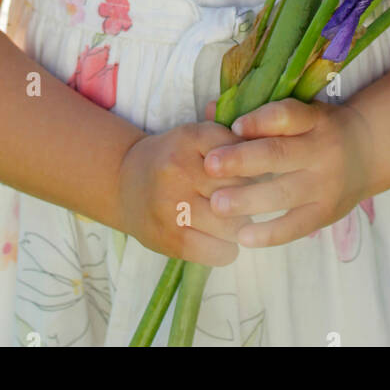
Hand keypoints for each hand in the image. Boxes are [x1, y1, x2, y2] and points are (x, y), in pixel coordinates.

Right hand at [115, 122, 256, 266]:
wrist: (122, 181)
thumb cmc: (172, 158)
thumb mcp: (194, 137)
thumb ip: (229, 136)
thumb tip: (268, 140)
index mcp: (189, 137)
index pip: (242, 152)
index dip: (255, 166)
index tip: (255, 172)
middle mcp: (179, 169)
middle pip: (240, 189)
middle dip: (252, 197)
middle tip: (251, 200)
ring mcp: (173, 206)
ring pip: (233, 224)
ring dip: (241, 226)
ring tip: (237, 221)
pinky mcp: (170, 239)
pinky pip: (218, 252)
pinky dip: (227, 249)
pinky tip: (222, 240)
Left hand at [201, 97, 372, 247]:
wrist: (367, 152)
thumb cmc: (316, 129)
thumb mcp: (298, 112)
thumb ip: (256, 112)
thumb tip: (210, 110)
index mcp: (313, 119)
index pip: (286, 116)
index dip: (259, 121)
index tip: (232, 127)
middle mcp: (322, 150)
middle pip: (279, 155)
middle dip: (242, 161)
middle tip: (210, 166)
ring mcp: (325, 184)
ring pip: (284, 193)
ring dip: (248, 200)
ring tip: (217, 204)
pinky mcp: (326, 213)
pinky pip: (296, 226)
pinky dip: (269, 234)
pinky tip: (243, 237)